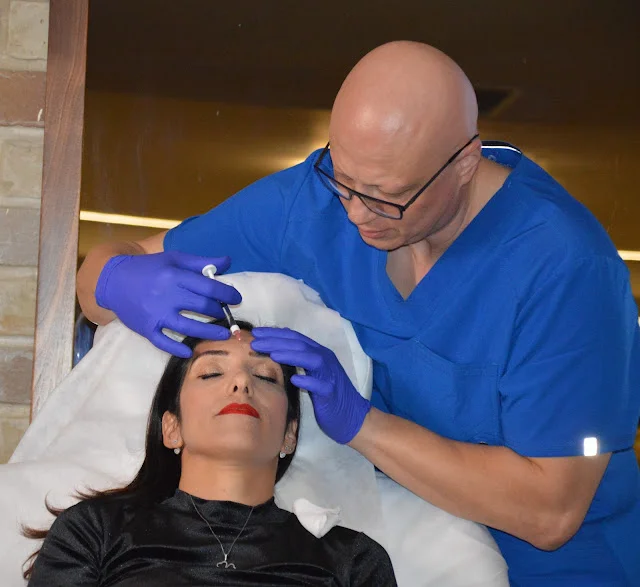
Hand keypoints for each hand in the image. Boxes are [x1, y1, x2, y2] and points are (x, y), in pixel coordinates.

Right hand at [95, 251, 241, 356]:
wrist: (113, 280)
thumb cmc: (149, 268)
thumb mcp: (174, 259)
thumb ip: (201, 262)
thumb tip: (228, 261)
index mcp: (174, 276)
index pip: (208, 287)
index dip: (226, 293)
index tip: (236, 298)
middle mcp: (166, 295)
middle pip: (201, 306)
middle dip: (219, 312)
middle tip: (227, 316)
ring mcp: (156, 314)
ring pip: (188, 327)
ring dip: (209, 333)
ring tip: (224, 335)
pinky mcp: (145, 328)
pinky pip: (163, 342)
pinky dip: (177, 348)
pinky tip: (190, 352)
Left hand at [251, 328, 370, 443]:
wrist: (351, 416)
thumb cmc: (328, 395)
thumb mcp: (312, 374)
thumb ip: (299, 361)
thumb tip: (277, 348)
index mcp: (319, 353)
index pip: (295, 338)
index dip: (275, 334)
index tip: (256, 333)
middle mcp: (325, 360)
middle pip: (300, 345)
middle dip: (277, 341)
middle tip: (255, 342)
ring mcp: (329, 376)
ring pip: (311, 360)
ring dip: (291, 355)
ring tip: (272, 355)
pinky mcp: (331, 393)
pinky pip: (319, 386)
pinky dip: (307, 381)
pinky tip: (294, 380)